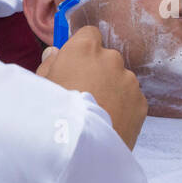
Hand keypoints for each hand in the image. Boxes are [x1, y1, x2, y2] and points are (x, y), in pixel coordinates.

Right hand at [36, 26, 147, 148]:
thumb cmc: (52, 114)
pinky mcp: (141, 103)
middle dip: (98, 71)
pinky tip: (109, 123)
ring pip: (120, 80)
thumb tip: (54, 52)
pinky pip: (131, 100)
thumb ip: (49, 63)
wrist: (79, 149)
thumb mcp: (40, 85)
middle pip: (106, 59)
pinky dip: (123, 108)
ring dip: (112, 90)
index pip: (89, 34)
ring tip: (97, 114)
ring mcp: (129, 81)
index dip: (82, 47)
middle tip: (84, 94)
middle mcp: (111, 59)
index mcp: (84, 49)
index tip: (76, 62)